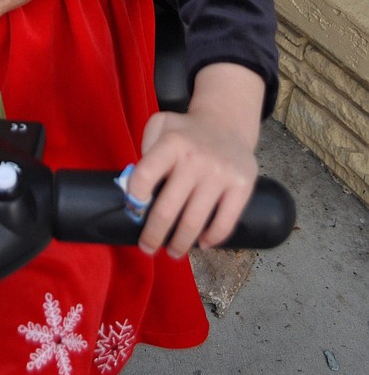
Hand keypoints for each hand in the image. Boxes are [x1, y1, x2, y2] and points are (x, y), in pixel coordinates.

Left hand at [127, 63, 263, 256]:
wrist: (227, 123)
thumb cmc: (185, 132)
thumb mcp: (161, 125)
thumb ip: (146, 150)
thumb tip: (133, 187)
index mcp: (172, 142)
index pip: (145, 175)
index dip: (135, 198)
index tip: (132, 212)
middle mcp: (196, 158)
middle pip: (167, 208)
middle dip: (153, 234)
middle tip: (147, 247)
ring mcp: (221, 173)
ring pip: (194, 221)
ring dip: (180, 243)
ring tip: (173, 251)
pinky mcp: (242, 186)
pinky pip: (225, 223)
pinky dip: (212, 239)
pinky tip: (202, 244)